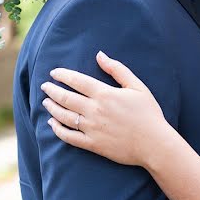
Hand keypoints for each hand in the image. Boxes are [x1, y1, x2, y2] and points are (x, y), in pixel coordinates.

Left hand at [42, 51, 173, 167]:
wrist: (154, 144)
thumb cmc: (149, 113)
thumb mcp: (137, 86)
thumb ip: (117, 69)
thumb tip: (100, 54)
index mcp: (105, 94)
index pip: (77, 81)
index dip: (63, 75)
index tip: (54, 73)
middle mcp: (94, 110)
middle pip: (66, 97)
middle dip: (52, 90)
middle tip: (44, 86)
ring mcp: (92, 128)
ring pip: (63, 116)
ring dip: (52, 108)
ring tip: (46, 102)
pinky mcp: (92, 144)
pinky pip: (69, 137)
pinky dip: (57, 130)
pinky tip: (52, 124)